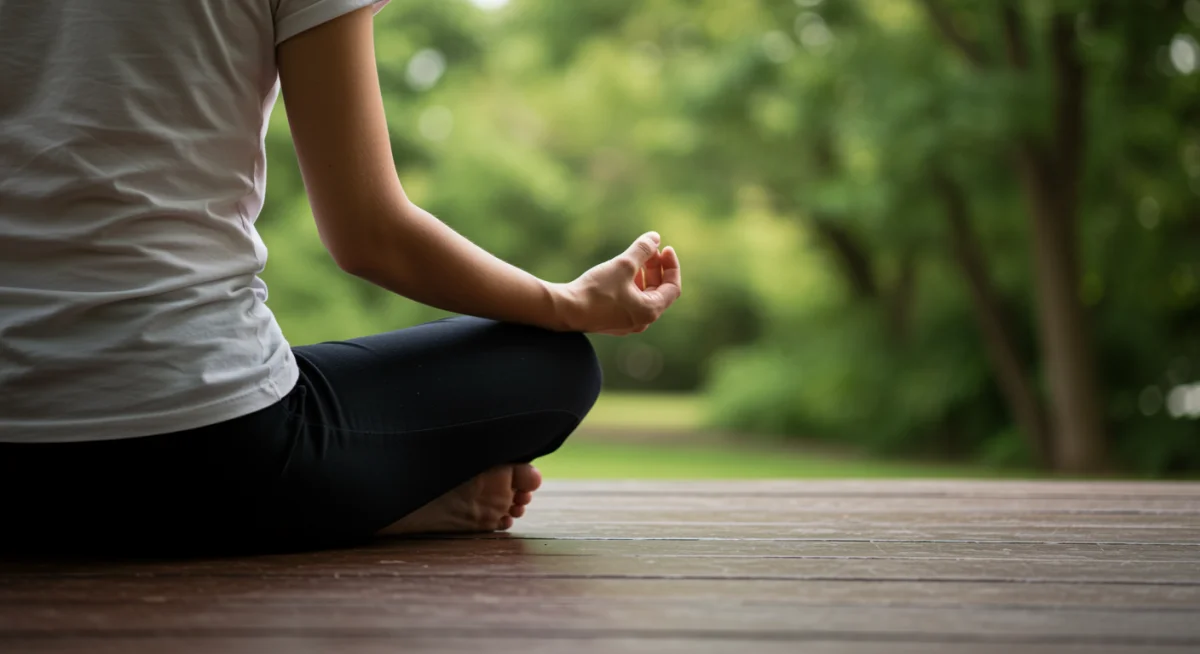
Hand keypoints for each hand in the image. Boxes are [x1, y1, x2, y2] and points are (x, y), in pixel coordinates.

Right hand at [552, 232, 681, 334]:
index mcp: (649, 311)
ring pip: (643, 296)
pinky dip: (631, 285)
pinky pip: (630, 301)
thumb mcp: (623, 265)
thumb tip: (655, 237)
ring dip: (643, 276)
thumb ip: (642, 250)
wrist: (565, 310)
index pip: (673, 287)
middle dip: (656, 268)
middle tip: (649, 249)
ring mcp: (626, 323)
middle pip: (658, 291)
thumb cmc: (596, 290)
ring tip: (634, 258)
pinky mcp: (612, 321)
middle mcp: (641, 321)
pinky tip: (620, 272)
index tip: (665, 248)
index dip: (671, 266)